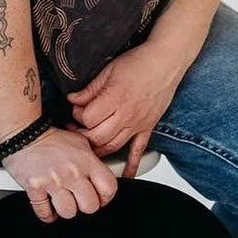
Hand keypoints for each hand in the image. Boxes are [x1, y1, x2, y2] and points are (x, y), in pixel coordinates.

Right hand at [2, 126, 120, 223]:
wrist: (23, 132)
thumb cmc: (50, 138)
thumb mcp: (80, 142)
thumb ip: (92, 160)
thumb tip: (100, 178)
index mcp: (86, 160)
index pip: (109, 188)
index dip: (105, 197)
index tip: (99, 198)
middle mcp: (72, 172)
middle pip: (90, 206)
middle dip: (84, 206)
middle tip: (79, 200)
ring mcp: (53, 181)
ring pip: (68, 212)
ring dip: (65, 210)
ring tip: (62, 202)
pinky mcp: (35, 188)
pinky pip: (45, 212)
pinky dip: (46, 214)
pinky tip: (48, 206)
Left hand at [68, 37, 187, 177]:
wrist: (165, 62)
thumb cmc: (139, 63)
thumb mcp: (108, 70)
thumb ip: (90, 89)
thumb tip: (72, 100)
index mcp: (114, 98)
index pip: (88, 118)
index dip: (77, 115)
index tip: (76, 110)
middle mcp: (126, 114)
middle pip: (97, 136)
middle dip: (82, 136)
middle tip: (75, 130)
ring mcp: (138, 123)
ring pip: (113, 146)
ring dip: (98, 150)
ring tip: (88, 146)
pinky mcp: (147, 127)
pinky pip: (139, 150)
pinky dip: (133, 165)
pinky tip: (126, 175)